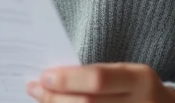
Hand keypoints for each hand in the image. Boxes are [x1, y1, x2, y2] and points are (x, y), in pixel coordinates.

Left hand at [27, 63, 174, 102]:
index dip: (68, 79)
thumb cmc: (136, 89)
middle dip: (55, 98)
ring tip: (40, 100)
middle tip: (34, 89)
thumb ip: (97, 75)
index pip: (99, 79)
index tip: (44, 76)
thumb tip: (52, 77)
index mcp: (141, 80)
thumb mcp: (126, 74)